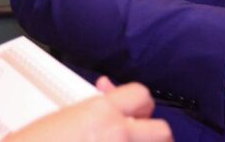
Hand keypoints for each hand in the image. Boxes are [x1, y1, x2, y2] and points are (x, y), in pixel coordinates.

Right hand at [8, 77, 171, 141]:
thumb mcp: (62, 116)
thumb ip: (92, 105)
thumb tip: (107, 87)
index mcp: (102, 111)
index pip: (142, 96)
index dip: (142, 106)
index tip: (138, 114)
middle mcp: (117, 133)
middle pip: (162, 131)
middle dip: (154, 136)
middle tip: (141, 138)